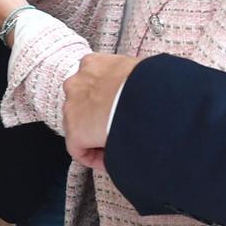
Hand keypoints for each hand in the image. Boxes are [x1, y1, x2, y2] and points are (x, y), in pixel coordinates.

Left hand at [63, 53, 140, 171]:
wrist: (145, 97)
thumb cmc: (150, 82)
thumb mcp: (142, 69)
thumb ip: (136, 76)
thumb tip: (153, 84)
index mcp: (93, 64)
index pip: (92, 82)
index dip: (104, 99)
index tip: (119, 111)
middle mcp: (77, 83)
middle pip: (81, 104)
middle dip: (96, 117)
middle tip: (117, 128)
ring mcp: (72, 107)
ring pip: (79, 127)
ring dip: (94, 137)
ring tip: (117, 146)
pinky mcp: (75, 131)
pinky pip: (79, 149)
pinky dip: (93, 157)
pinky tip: (111, 161)